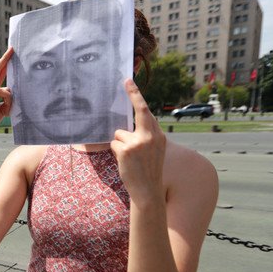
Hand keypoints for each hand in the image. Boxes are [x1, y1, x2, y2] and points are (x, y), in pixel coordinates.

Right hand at [0, 47, 13, 141]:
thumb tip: (12, 93)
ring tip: (6, 112)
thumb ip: (6, 100)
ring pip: (5, 88)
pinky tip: (6, 111)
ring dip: (10, 100)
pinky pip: (2, 93)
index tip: (10, 54)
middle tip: (12, 49)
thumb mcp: (1, 109)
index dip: (4, 64)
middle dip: (5, 60)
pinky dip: (8, 101)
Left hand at [110, 79, 165, 204]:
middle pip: (138, 111)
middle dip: (132, 94)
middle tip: (126, 80)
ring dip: (119, 143)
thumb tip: (127, 126)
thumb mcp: (153, 151)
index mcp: (158, 136)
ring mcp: (139, 142)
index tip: (129, 82)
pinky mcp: (127, 150)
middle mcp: (151, 136)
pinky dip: (115, 151)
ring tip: (128, 158)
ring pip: (119, 133)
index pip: (147, 112)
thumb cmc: (148, 171)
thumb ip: (145, 136)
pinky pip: (114, 143)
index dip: (137, 96)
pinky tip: (124, 162)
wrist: (148, 191)